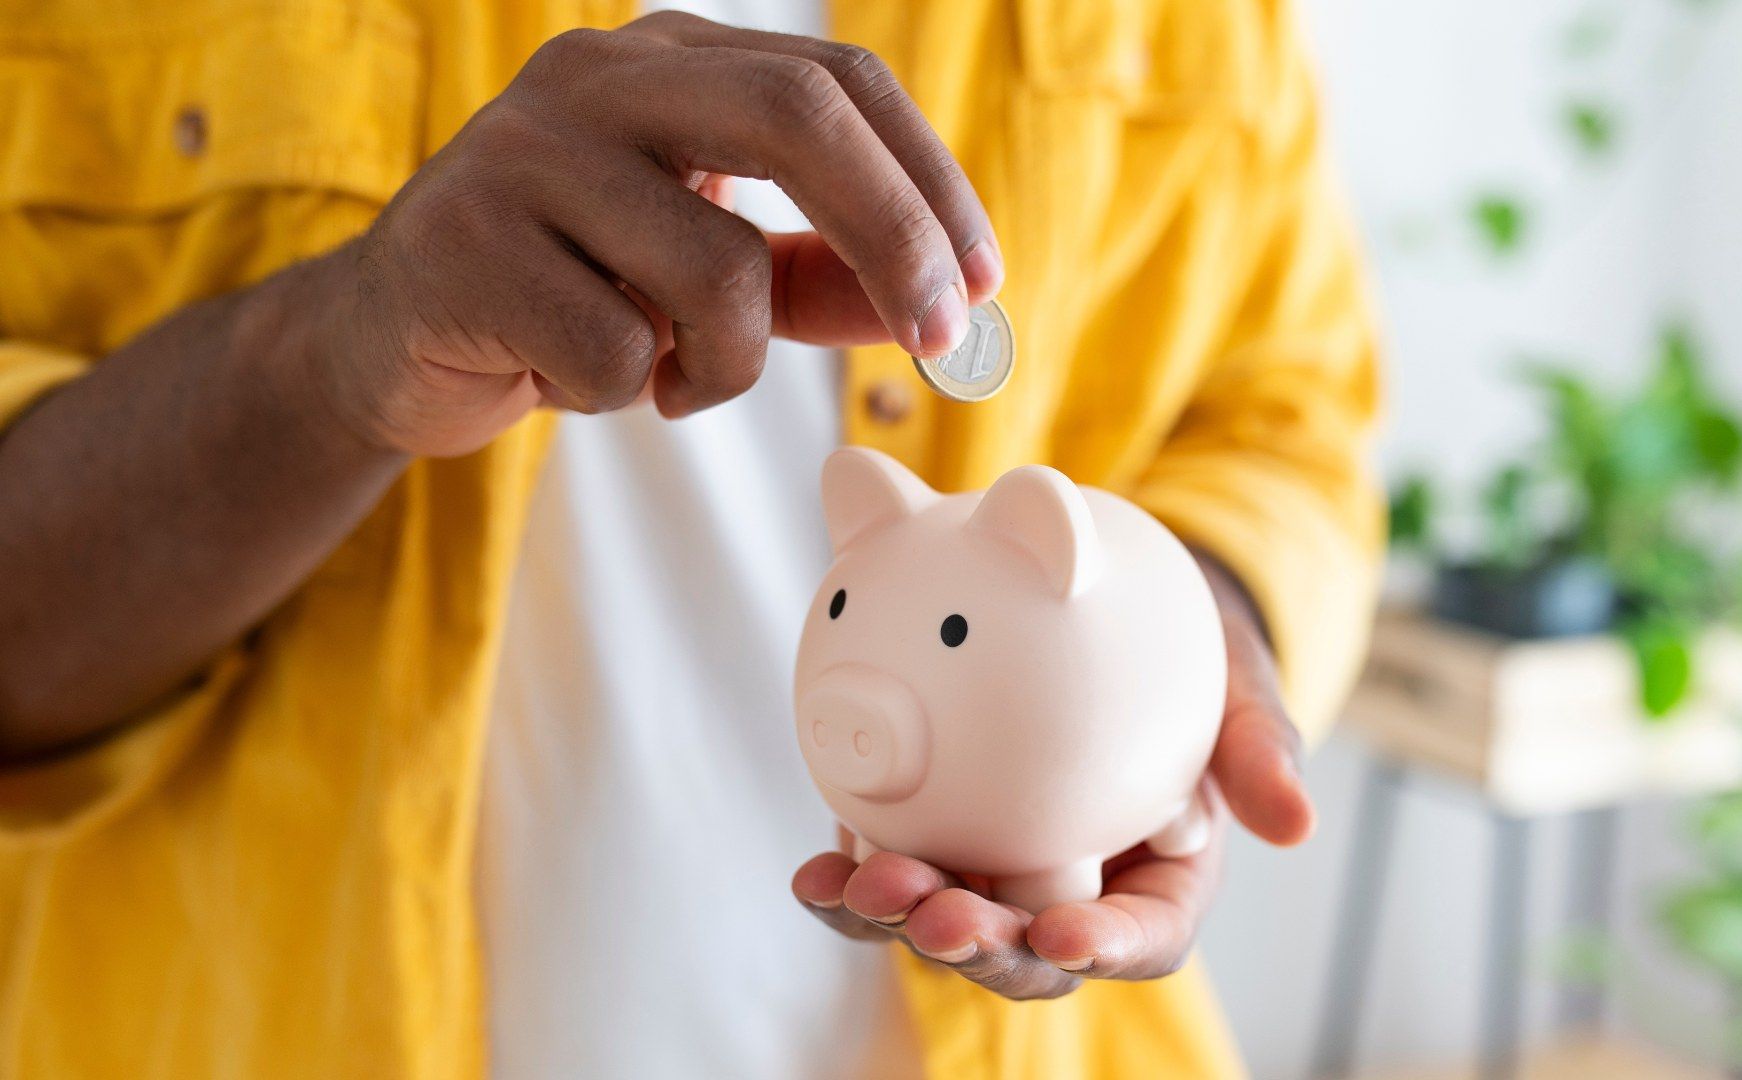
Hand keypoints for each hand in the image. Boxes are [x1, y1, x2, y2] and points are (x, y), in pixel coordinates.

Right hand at [309, 12, 1001, 456]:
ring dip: (727, 364)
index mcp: (668, 60)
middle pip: (796, 115)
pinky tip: (573, 379)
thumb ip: (822, 279)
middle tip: (941, 338)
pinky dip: (626, 394)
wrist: (387, 341)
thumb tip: (947, 301)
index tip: (983, 285)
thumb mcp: (708, 274)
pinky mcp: (461, 244)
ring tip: (672, 377)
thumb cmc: (572, 297)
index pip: (839, 82)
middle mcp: (596, 77)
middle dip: (894, 235)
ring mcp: (520, 152)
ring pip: (714, 268)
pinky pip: (618, 352)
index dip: (930, 182)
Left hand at [790, 554, 1312, 999]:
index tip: (1066, 935)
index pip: (1141, 936)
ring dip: (901, 919)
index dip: (1104, 948)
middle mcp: (1072, 885)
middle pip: (1029, 947)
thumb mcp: (1238, 680)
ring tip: (859, 886)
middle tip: (941, 916)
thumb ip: (1260, 746)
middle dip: (982, 946)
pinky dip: (851, 879)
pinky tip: (818, 865)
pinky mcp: (933, 830)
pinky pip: (889, 870)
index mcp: (1158, 874)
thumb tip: (1298, 824)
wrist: (1110, 602)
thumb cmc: (1190, 648)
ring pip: (949, 919)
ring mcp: (995, 863)